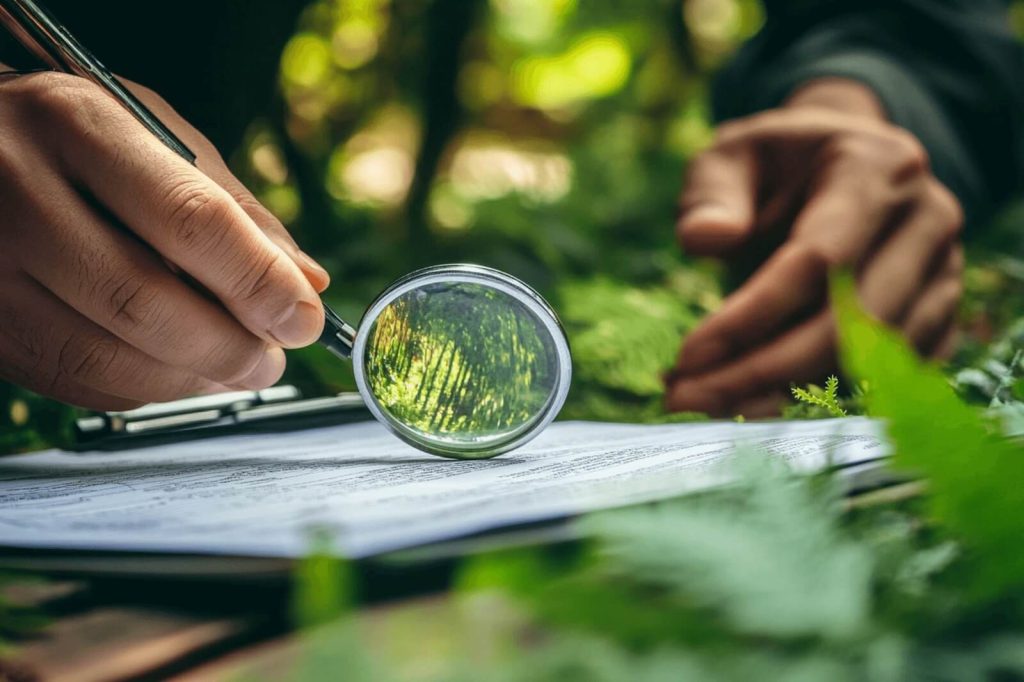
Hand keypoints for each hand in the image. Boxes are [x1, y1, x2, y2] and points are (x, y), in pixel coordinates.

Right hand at [0, 70, 330, 409]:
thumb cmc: (69, 135)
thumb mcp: (151, 133)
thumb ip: (231, 206)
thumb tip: (307, 281)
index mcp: (77, 125)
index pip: (188, 219)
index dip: (258, 281)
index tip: (305, 317)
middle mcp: (17, 189)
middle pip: (143, 300)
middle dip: (230, 346)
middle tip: (275, 358)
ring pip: (104, 354)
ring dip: (191, 378)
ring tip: (238, 369)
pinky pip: (70, 378)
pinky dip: (142, 389)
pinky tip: (181, 373)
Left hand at [666, 79, 963, 417]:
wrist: (841, 161)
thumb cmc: (776, 162)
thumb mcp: (732, 154)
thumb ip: (711, 193)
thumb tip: (703, 239)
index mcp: (877, 167)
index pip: (818, 259)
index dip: (752, 315)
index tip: (688, 356)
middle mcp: (928, 220)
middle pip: (851, 322)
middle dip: (761, 371)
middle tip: (686, 398)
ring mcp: (945, 275)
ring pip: (871, 361)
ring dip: (784, 396)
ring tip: (710, 406)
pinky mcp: (940, 318)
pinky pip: (887, 379)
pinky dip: (821, 401)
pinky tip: (755, 406)